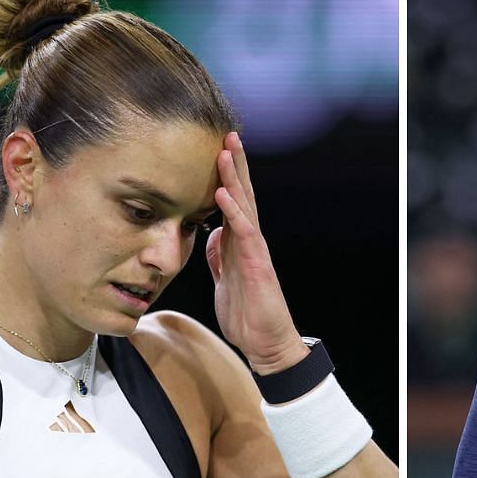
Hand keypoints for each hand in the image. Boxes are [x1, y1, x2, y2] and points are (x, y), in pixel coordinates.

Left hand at [205, 132, 310, 373]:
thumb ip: (219, 257)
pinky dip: (234, 211)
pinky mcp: (258, 265)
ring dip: (235, 178)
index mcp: (239, 243)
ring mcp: (255, 251)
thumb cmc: (246, 314)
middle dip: (234, 164)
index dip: (225, 176)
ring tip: (226, 151)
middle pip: (242, 194)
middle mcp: (249, 241)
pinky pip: (244, 233)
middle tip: (227, 133)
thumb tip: (212, 236)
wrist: (264, 344)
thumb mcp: (224, 280)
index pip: (233, 201)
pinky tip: (223, 193)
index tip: (216, 149)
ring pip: (245, 206)